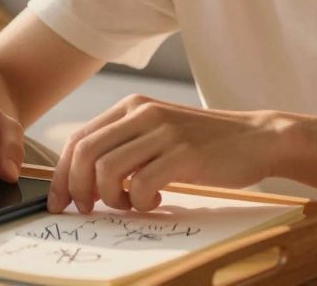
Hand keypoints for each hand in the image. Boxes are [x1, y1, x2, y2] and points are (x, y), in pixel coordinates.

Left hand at [47, 95, 282, 214]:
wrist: (256, 138)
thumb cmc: (203, 144)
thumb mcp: (158, 132)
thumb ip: (124, 146)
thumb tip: (82, 181)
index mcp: (131, 106)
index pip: (78, 139)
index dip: (61, 174)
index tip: (59, 201)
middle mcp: (143, 113)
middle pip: (84, 154)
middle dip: (77, 189)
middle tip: (90, 209)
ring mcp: (163, 132)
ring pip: (107, 171)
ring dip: (112, 199)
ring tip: (131, 204)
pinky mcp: (184, 154)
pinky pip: (142, 186)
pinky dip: (142, 203)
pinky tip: (157, 200)